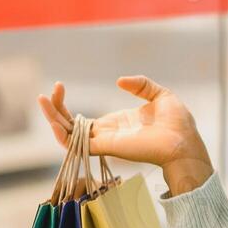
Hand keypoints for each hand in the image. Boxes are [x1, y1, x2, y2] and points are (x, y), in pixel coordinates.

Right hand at [36, 76, 213, 195]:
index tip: (60, 85)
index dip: (65, 104)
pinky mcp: (106, 147)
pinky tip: (54, 120)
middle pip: (69, 126)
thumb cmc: (178, 123)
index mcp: (115, 124)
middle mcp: (105, 134)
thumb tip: (119, 80)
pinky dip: (62, 133)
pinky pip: (76, 145)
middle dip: (54, 110)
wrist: (185, 140)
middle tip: (47, 93)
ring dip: (52, 119)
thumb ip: (140, 85)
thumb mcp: (159, 95)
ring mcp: (104, 142)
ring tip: (42, 100)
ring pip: (67, 135)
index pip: (80, 120)